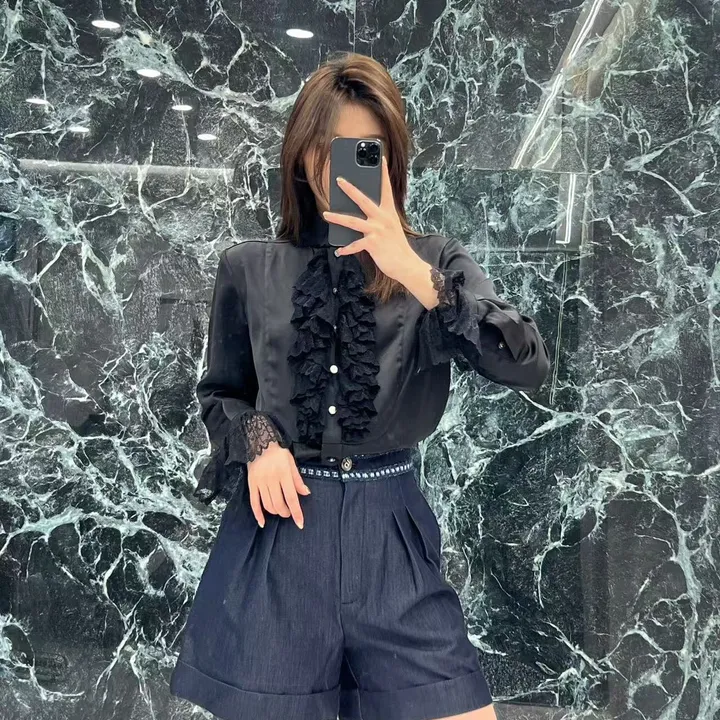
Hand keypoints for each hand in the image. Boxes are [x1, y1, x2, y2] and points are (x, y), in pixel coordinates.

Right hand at [247, 443, 310, 529]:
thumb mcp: (291, 463)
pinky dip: (258, 514)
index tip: (300, 523)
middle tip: (289, 513)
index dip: (296, 512)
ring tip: (280, 511)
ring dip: (275, 512)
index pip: (291, 497)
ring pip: (267, 505)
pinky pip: (254, 502)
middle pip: (279, 504)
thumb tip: (306, 493)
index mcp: (283, 474)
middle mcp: (271, 479)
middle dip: (285, 513)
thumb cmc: (278, 454)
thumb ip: (298, 479)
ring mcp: (260, 482)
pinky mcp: (251, 484)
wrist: (260, 443)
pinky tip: (262, 522)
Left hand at [322, 156, 416, 281]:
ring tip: (326, 215)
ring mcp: (378, 231)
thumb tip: (357, 215)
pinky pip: (355, 245)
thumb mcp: (390, 228)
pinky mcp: (373, 244)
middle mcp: (383, 218)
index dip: (383, 173)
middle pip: (364, 200)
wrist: (406, 264)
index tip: (380, 158)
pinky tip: (339, 250)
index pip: (386, 189)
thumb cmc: (396, 246)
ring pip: (353, 221)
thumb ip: (377, 219)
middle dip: (350, 189)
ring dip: (338, 217)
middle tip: (339, 180)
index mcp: (389, 212)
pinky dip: (346, 249)